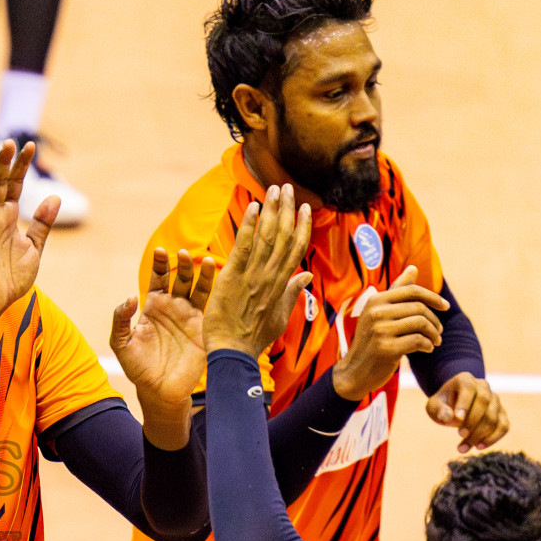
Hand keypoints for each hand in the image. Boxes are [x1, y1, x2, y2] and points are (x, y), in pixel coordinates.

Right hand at [0, 139, 59, 321]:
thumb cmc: (12, 276)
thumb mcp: (34, 247)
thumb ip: (42, 223)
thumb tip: (55, 197)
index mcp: (10, 217)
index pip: (16, 185)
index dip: (22, 166)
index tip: (30, 145)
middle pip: (0, 185)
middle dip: (5, 164)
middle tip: (9, 141)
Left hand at [113, 247, 215, 448]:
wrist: (159, 390)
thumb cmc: (138, 368)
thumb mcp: (121, 343)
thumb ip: (121, 319)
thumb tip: (130, 297)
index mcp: (153, 307)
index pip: (157, 278)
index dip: (159, 264)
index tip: (160, 250)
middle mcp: (173, 307)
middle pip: (180, 278)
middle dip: (182, 264)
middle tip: (182, 253)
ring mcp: (190, 316)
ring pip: (198, 288)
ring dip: (201, 274)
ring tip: (203, 259)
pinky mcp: (204, 328)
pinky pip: (211, 307)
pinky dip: (216, 292)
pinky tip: (219, 279)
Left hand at [203, 183, 313, 356]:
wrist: (234, 352)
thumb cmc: (254, 338)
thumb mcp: (280, 317)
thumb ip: (292, 293)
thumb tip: (306, 276)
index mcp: (282, 285)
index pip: (296, 249)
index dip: (302, 226)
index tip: (306, 207)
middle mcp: (270, 276)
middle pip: (283, 237)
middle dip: (287, 210)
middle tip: (288, 187)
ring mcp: (253, 276)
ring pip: (266, 237)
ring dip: (271, 211)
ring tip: (274, 189)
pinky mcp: (233, 277)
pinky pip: (243, 247)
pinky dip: (248, 226)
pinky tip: (253, 207)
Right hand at [331, 265, 448, 400]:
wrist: (354, 371)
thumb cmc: (371, 341)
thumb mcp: (379, 313)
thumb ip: (397, 291)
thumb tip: (413, 268)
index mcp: (375, 300)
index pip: (412, 291)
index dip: (433, 297)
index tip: (445, 307)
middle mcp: (375, 312)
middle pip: (419, 308)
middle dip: (435, 320)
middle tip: (439, 332)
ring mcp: (379, 330)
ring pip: (421, 324)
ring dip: (434, 334)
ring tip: (435, 341)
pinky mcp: (385, 348)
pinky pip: (418, 341)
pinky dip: (427, 345)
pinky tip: (427, 349)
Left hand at [426, 371, 508, 452]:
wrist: (454, 406)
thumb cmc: (443, 405)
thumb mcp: (434, 406)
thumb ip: (438, 410)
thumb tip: (448, 416)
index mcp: (465, 380)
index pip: (468, 389)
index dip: (465, 404)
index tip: (457, 419)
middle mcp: (483, 387)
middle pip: (484, 403)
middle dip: (473, 422)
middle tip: (460, 435)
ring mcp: (495, 400)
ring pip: (493, 417)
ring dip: (479, 435)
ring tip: (462, 448)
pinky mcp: (502, 413)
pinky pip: (503, 426)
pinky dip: (493, 438)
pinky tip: (478, 446)